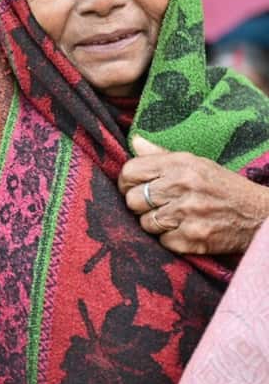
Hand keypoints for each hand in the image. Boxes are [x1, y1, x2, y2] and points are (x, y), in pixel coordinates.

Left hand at [119, 136, 268, 254]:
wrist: (260, 215)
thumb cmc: (223, 187)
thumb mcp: (196, 163)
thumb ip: (161, 156)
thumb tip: (133, 141)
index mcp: (181, 164)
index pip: (130, 171)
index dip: (127, 182)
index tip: (135, 188)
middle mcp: (183, 186)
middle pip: (133, 199)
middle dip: (140, 205)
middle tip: (156, 206)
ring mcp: (188, 213)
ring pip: (145, 223)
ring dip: (155, 224)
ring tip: (174, 218)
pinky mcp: (193, 238)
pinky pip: (162, 242)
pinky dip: (171, 240)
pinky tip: (185, 231)